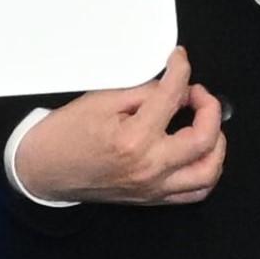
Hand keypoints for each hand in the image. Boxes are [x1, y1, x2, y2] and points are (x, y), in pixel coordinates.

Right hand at [9, 49, 227, 204]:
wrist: (43, 170)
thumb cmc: (64, 136)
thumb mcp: (100, 100)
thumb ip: (142, 92)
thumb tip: (171, 87)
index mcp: (133, 139)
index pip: (172, 97)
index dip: (181, 71)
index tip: (180, 60)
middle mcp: (149, 167)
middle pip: (205, 139)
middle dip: (209, 108)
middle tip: (196, 93)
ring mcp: (152, 187)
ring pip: (208, 172)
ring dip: (216, 144)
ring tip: (206, 125)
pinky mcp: (151, 198)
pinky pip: (194, 192)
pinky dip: (205, 171)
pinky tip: (198, 153)